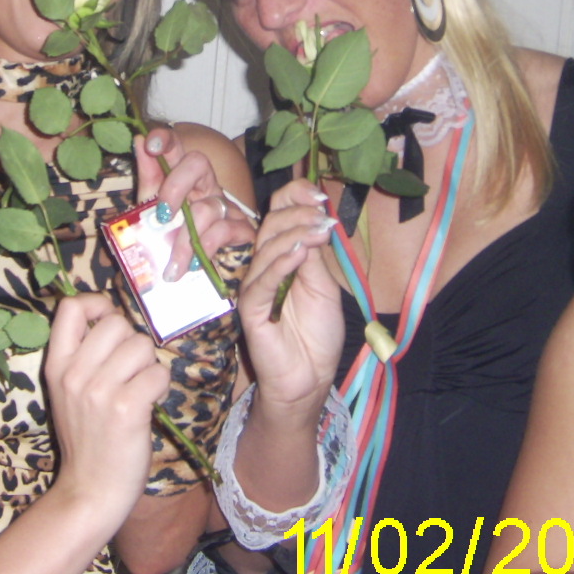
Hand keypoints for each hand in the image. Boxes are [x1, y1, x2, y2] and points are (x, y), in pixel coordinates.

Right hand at [44, 294, 170, 522]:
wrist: (89, 491)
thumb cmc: (86, 439)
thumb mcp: (68, 393)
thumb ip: (82, 356)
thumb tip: (111, 318)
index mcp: (56, 366)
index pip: (70, 307)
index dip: (97, 304)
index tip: (108, 324)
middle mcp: (74, 374)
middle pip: (116, 322)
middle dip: (132, 341)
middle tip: (130, 371)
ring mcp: (99, 391)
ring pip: (142, 345)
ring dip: (149, 365)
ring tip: (140, 389)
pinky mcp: (127, 408)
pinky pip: (158, 373)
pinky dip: (161, 386)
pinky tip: (150, 403)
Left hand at [135, 126, 253, 280]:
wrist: (198, 284)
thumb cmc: (174, 245)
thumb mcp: (151, 214)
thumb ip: (147, 181)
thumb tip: (138, 139)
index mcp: (183, 180)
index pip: (176, 147)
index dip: (165, 139)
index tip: (151, 145)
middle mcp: (207, 187)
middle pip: (198, 162)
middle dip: (175, 186)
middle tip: (160, 216)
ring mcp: (226, 207)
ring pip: (206, 207)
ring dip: (183, 240)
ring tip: (171, 269)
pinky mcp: (242, 230)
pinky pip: (222, 231)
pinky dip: (203, 250)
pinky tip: (192, 266)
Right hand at [239, 179, 343, 415]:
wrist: (310, 378)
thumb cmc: (316, 334)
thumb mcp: (323, 286)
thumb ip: (314, 256)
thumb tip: (316, 218)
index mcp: (281, 255)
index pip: (277, 214)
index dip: (294, 198)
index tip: (320, 195)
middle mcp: (264, 266)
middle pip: (271, 225)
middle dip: (299, 215)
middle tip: (323, 217)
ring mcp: (255, 286)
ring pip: (267, 249)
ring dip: (295, 235)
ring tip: (320, 232)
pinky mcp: (250, 310)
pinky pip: (261, 282)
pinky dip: (280, 265)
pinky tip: (300, 254)